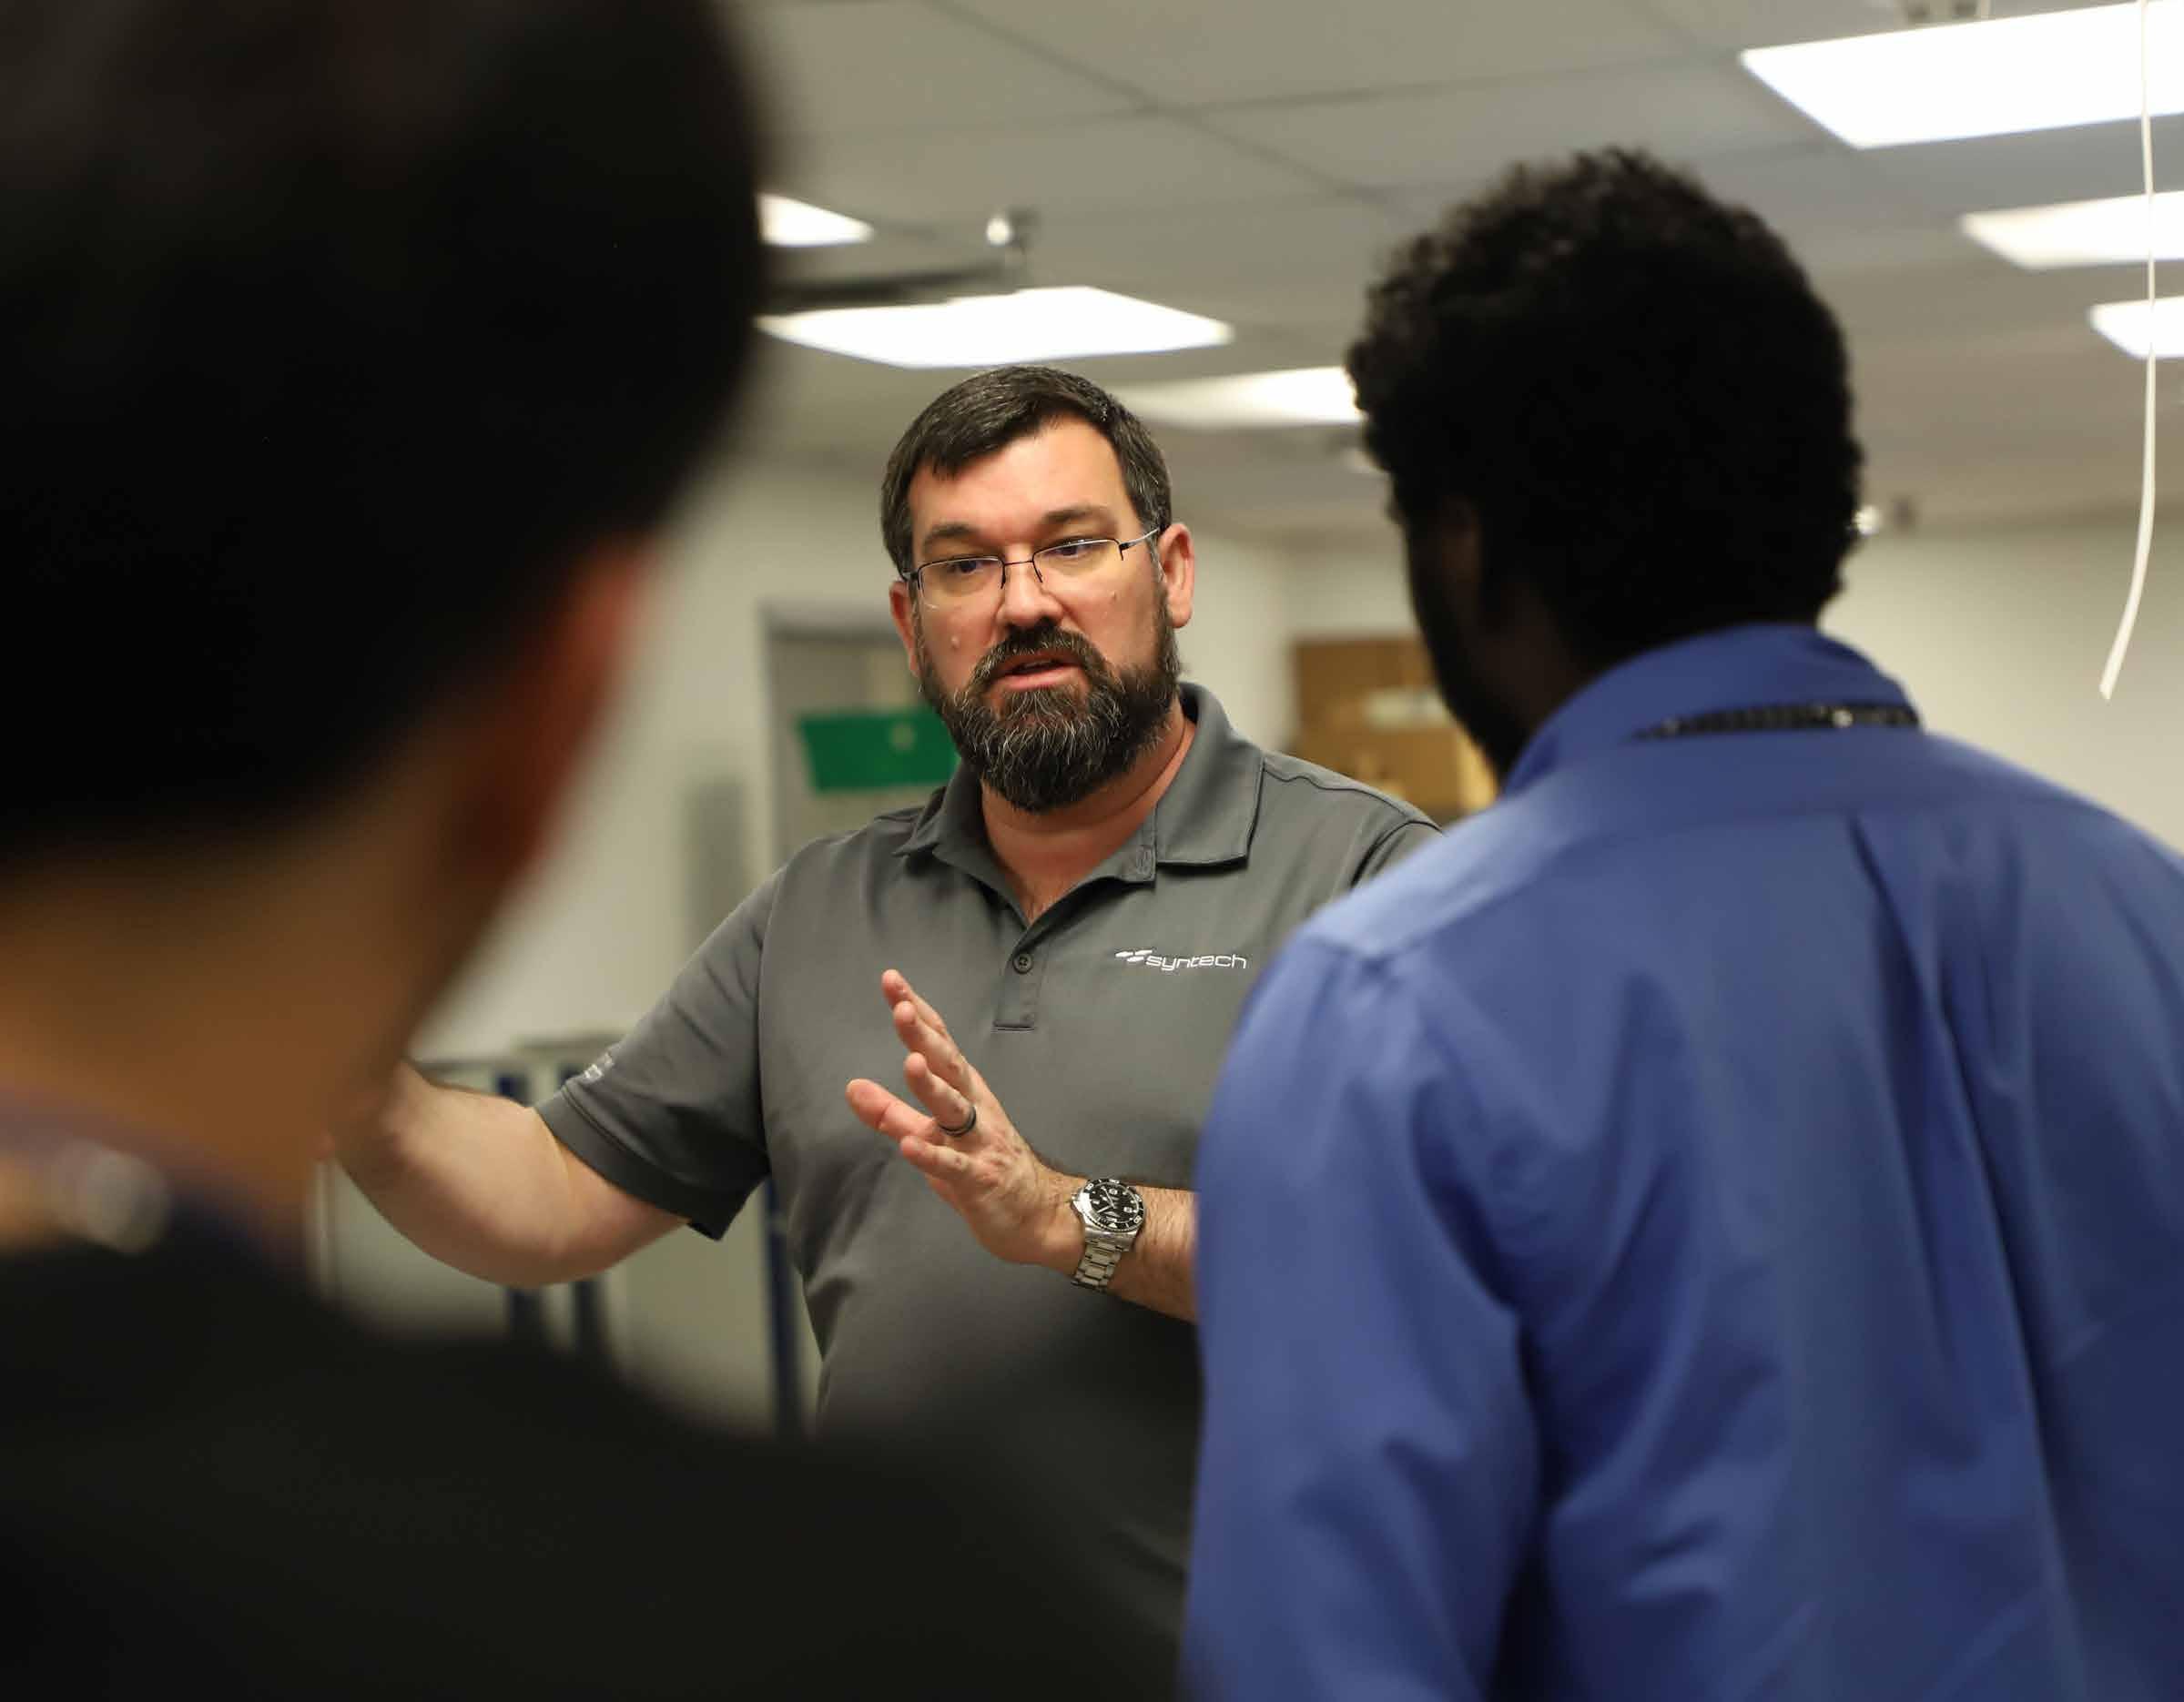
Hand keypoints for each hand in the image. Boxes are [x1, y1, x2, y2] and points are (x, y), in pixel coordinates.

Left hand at [844, 970, 1079, 1271]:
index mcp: (964, 1092)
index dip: (918, 1012)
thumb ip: (890, 1113)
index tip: (892, 981)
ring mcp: (980, 1144)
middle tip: (902, 1009)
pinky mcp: (980, 1180)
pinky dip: (933, 1156)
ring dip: (931, 1087)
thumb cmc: (982, 1167)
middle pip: (948, 1067)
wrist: (1037, 1214)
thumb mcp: (931, 1136)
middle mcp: (975, 1109)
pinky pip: (954, 1166)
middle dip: (925, 1037)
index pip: (939, 1043)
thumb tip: (852, 1086)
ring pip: (954, 1110)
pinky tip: (911, 1146)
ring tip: (910, 1064)